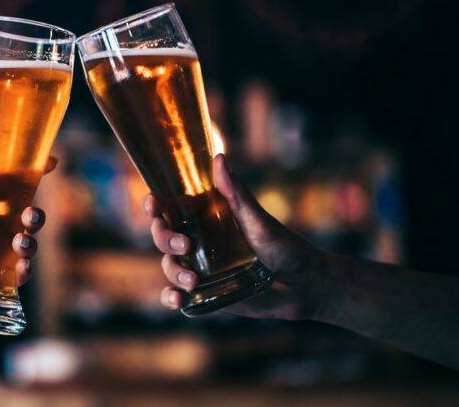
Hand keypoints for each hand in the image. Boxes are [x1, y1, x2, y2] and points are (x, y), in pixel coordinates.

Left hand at [0, 157, 56, 311]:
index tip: (51, 162)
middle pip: (23, 218)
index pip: (8, 187)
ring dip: (30, 243)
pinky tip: (22, 269)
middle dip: (35, 215)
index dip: (31, 174)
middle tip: (30, 217)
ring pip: (23, 244)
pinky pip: (13, 274)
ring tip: (20, 244)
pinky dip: (23, 271)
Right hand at [146, 153, 326, 320]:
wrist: (305, 287)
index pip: (171, 208)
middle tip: (185, 245)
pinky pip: (179, 296)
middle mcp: (200, 241)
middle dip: (164, 238)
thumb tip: (219, 158)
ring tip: (193, 280)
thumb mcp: (260, 221)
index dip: (155, 206)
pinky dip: (171, 298)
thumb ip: (237, 194)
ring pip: (169, 265)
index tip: (154, 205)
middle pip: (162, 235)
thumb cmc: (287, 247)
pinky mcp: (207, 294)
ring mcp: (202, 268)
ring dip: (173, 271)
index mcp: (208, 218)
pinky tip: (178, 300)